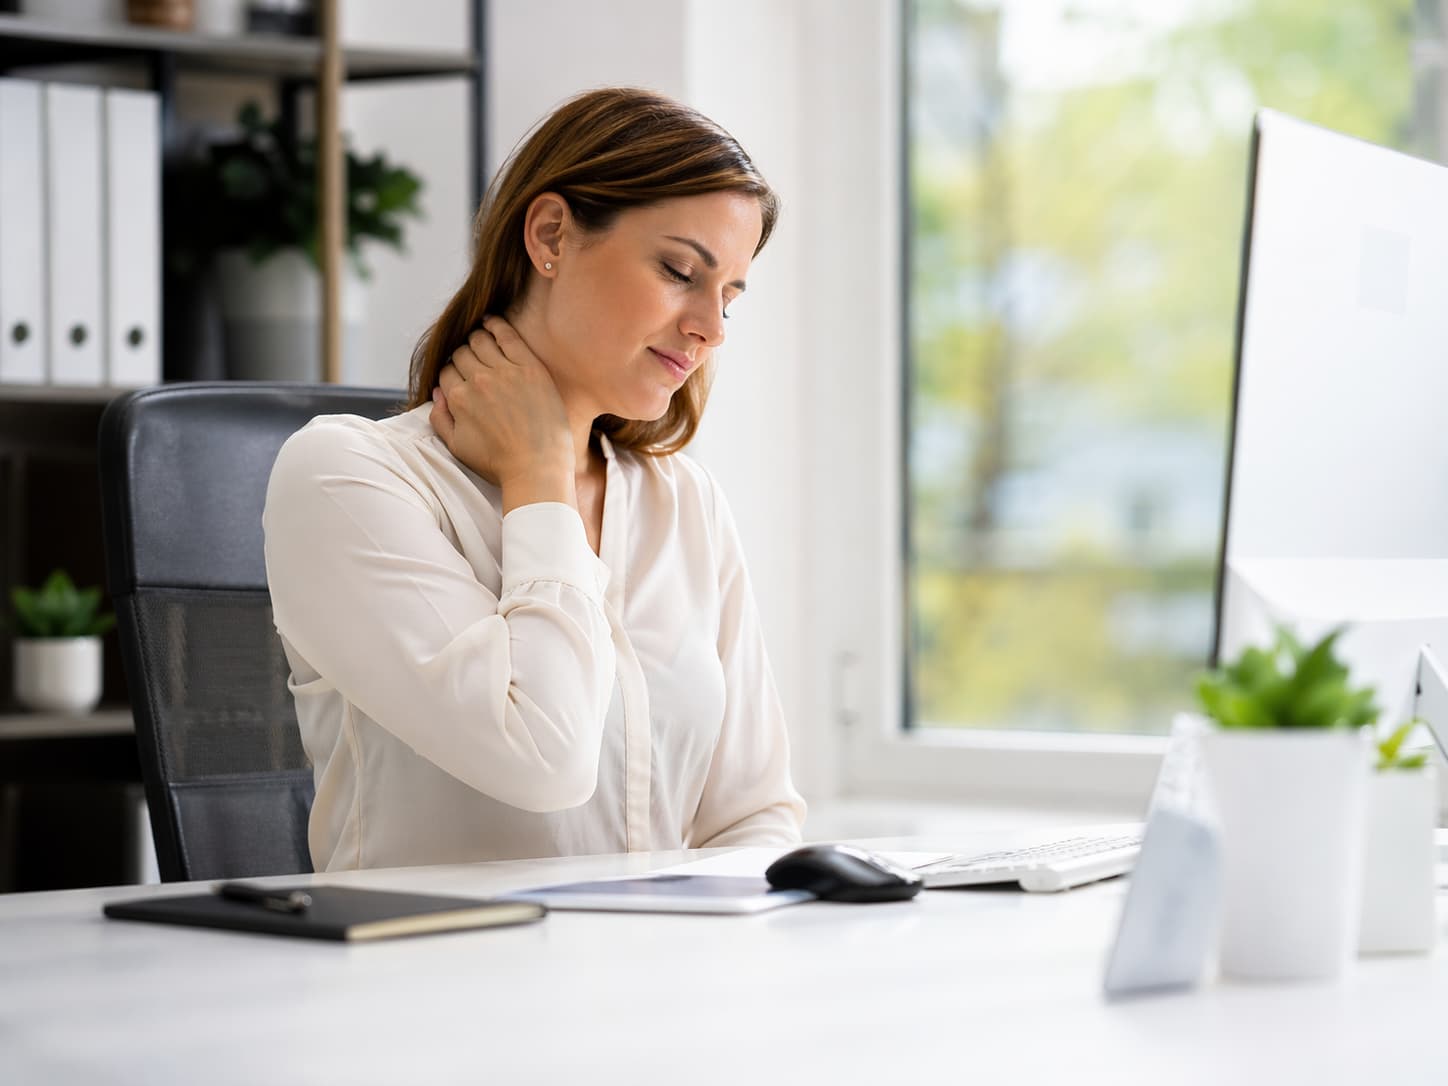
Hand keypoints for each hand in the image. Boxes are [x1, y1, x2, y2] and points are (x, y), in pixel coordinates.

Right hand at [431, 315, 575, 511]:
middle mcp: (478, 381)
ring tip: (481, 339)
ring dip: (477, 338)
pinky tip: (492, 322)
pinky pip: (508, 335)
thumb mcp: (457, 447)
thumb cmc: (499, 464)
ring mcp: (505, 372)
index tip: (461, 375)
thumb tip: (437, 393)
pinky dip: (497, 324)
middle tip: (473, 359)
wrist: (537, 469)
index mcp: (458, 398)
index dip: (452, 373)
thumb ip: (440, 419)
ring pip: (481, 340)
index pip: (447, 372)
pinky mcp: (530, 368)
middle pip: (462, 353)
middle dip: (464, 355)